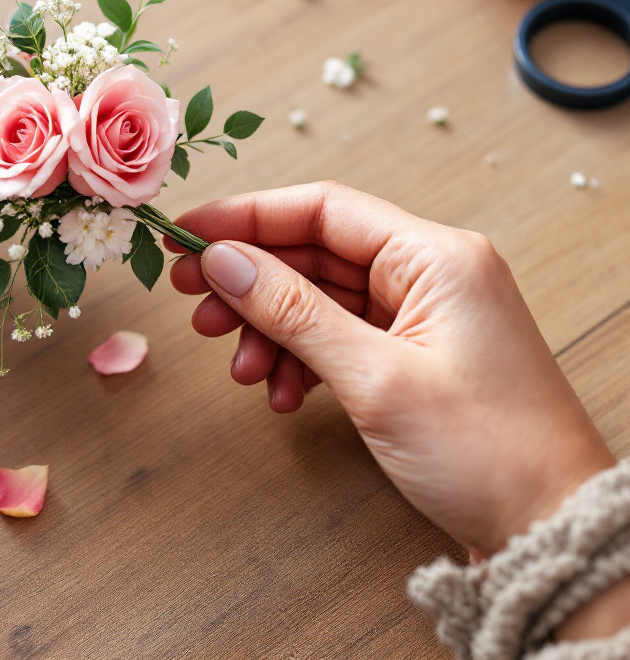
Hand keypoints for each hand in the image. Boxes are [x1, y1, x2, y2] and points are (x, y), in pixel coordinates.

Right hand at [169, 181, 614, 559]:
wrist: (552, 531)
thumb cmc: (489, 452)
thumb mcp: (375, 377)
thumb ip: (292, 311)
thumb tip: (224, 261)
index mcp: (434, 255)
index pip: (321, 209)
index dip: (247, 217)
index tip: (189, 233)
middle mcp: (429, 272)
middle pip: (316, 254)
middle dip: (252, 281)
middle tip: (197, 304)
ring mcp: (422, 314)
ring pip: (321, 299)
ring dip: (272, 329)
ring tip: (242, 368)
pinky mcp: (414, 353)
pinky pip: (340, 336)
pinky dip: (302, 359)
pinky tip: (283, 392)